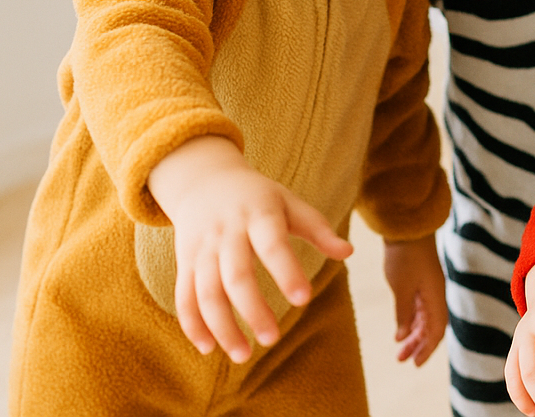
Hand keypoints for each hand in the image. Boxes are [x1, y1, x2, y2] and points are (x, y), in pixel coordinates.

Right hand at [147, 135, 352, 362]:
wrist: (205, 179)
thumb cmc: (258, 197)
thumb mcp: (290, 203)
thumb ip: (318, 228)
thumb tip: (350, 252)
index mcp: (259, 215)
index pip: (273, 245)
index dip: (287, 272)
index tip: (303, 300)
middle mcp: (227, 233)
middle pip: (236, 276)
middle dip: (252, 310)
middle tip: (272, 340)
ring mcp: (202, 249)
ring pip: (206, 292)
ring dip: (221, 326)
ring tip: (243, 355)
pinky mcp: (186, 263)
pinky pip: (184, 296)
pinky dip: (192, 324)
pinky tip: (208, 348)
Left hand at [384, 235, 446, 365]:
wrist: (406, 228)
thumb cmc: (405, 256)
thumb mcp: (401, 288)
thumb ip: (403, 313)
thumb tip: (402, 336)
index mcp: (435, 297)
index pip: (436, 330)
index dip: (427, 348)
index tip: (415, 364)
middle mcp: (435, 295)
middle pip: (432, 327)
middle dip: (418, 345)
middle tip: (402, 361)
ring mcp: (429, 288)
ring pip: (424, 319)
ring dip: (413, 335)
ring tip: (399, 351)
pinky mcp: (420, 282)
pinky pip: (419, 308)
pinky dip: (410, 321)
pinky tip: (400, 331)